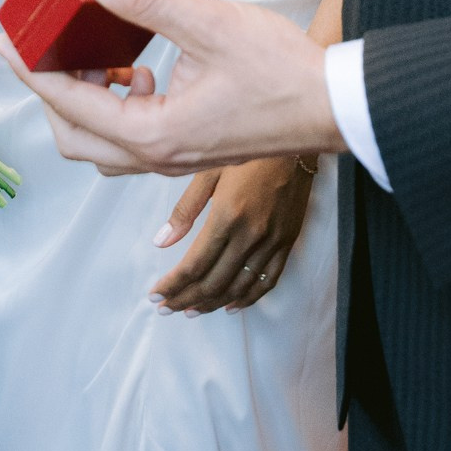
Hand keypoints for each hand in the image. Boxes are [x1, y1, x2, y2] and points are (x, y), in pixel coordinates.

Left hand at [0, 0, 342, 174]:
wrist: (336, 105)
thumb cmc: (281, 70)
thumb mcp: (209, 23)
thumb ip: (145, 0)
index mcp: (153, 132)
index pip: (69, 104)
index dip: (31, 70)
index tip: (6, 42)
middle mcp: (157, 157)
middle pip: (74, 137)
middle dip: (50, 92)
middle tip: (36, 49)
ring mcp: (175, 160)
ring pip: (102, 144)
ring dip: (84, 102)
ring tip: (87, 55)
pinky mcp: (192, 150)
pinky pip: (132, 139)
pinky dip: (117, 108)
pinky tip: (139, 70)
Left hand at [150, 157, 316, 314]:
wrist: (294, 140)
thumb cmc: (247, 150)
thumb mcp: (208, 170)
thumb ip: (185, 209)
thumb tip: (161, 242)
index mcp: (227, 216)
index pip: (194, 264)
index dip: (172, 285)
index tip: (155, 296)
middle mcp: (250, 235)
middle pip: (214, 282)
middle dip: (185, 299)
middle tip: (166, 308)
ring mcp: (272, 241)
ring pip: (239, 286)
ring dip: (212, 304)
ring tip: (190, 310)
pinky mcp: (288, 241)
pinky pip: (268, 280)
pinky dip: (248, 298)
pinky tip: (231, 305)